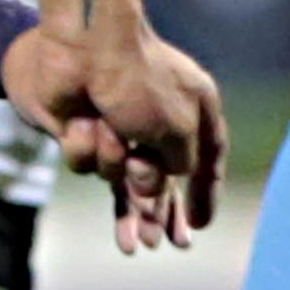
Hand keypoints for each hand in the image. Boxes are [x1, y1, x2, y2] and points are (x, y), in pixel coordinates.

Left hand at [10, 9, 224, 240]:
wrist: (81, 49)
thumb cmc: (138, 80)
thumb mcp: (179, 128)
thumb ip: (182, 164)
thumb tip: (166, 179)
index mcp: (192, 109)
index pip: (207, 158)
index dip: (205, 192)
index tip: (199, 224)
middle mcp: (158, 119)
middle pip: (159, 178)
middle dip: (152, 206)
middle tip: (152, 240)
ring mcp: (120, 125)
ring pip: (118, 176)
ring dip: (115, 162)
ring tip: (111, 132)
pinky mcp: (84, 130)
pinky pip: (87, 164)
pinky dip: (87, 148)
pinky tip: (85, 123)